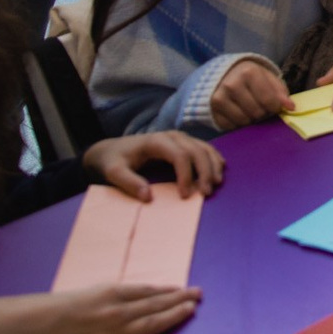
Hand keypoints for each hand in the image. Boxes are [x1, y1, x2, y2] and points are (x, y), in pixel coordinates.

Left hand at [82, 132, 224, 200]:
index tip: (185, 196)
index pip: (180, 155)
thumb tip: (148, 196)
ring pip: (203, 147)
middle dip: (205, 171)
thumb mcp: (113, 172)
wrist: (112, 150)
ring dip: (213, 165)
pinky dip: (213, 158)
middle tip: (207, 193)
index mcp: (156, 141)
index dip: (186, 175)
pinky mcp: (183, 142)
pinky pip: (204, 147)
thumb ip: (129, 183)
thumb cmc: (113, 161)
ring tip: (216, 183)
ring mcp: (180, 137)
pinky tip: (220, 168)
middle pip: (196, 150)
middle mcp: (172, 136)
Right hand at [208, 61, 292, 131]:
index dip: (276, 107)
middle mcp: (231, 85)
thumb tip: (291, 107)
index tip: (275, 105)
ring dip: (250, 119)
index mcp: (248, 73)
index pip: (269, 100)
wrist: (223, 75)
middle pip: (257, 113)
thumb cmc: (250, 77)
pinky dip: (237, 123)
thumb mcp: (267, 78)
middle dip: (262, 113)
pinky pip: (230, 126)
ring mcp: (218, 98)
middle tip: (260, 106)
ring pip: (244, 121)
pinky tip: (237, 113)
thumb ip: (280, 91)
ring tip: (249, 109)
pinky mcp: (211, 111)